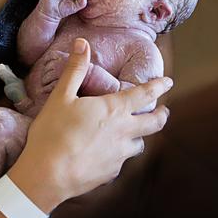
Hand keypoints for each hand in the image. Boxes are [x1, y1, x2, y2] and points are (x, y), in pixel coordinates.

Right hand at [8, 38, 171, 212]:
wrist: (48, 174)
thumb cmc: (52, 133)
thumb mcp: (60, 96)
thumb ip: (74, 70)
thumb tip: (82, 43)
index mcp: (113, 110)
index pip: (145, 94)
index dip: (159, 86)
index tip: (169, 82)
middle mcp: (123, 132)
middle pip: (154, 123)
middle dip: (162, 114)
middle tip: (164, 110)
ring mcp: (119, 155)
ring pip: (140, 144)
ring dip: (140, 136)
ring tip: (135, 133)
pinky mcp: (111, 173)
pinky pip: (122, 160)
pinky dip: (120, 153)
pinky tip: (109, 153)